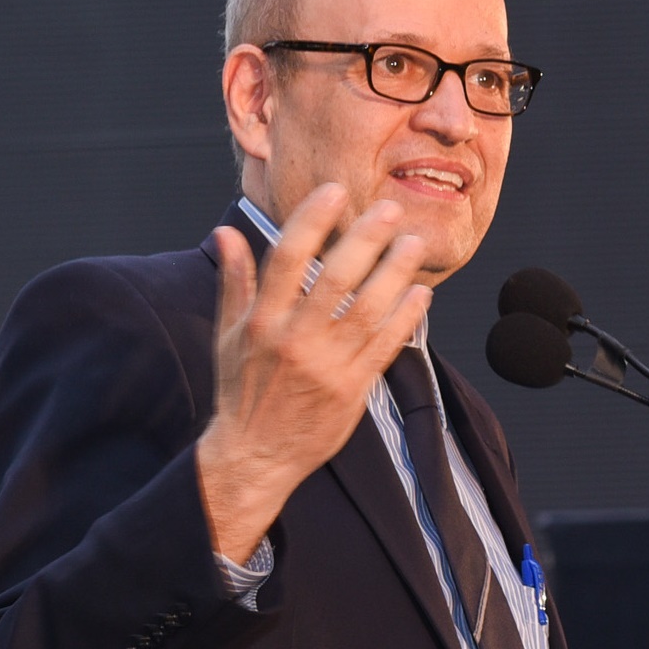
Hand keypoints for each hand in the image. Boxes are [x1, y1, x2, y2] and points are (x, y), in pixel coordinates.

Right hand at [196, 185, 432, 559]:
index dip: (312, 221)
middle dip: (366, 239)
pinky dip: (405, 317)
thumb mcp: (228, 335)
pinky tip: (420, 292)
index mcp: (262, 321)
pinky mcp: (352, 390)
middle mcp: (294, 340)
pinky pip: (385, 346)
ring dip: (395, 272)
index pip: (287, 258)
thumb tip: (228, 233)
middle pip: (336, 278)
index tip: (334, 192)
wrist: (255, 456)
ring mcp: (326, 366)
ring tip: (413, 242)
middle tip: (389, 208)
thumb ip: (234, 282)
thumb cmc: (242, 392)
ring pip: (368, 309)